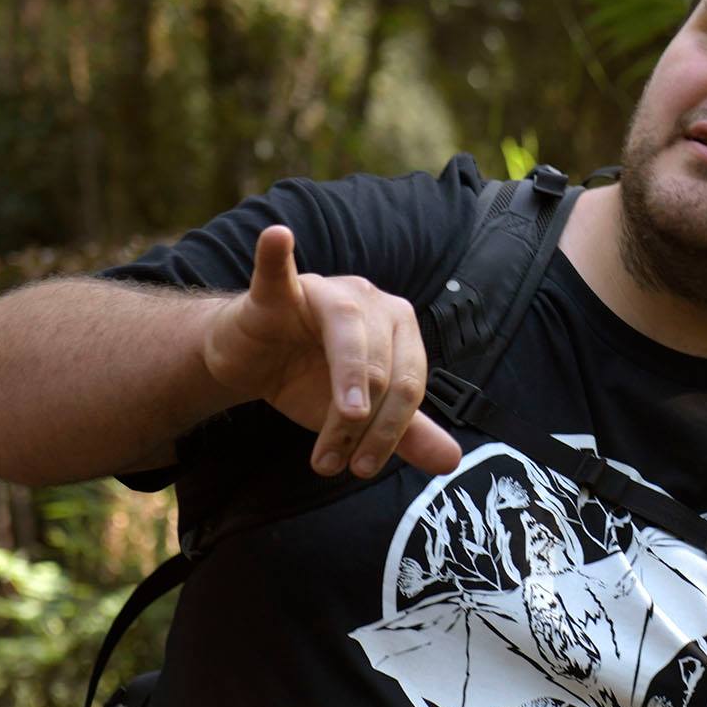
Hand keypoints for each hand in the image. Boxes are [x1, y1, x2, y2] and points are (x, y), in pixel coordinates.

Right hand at [202, 225, 461, 478]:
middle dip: (358, 427)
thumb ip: (406, 433)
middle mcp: (369, 301)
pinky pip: (279, 271)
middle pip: (382, 368)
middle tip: (332, 465)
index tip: (362, 468)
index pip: (409, 383)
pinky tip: (278, 238)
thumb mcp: (361, 413)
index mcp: (398, 326)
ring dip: (340, 391)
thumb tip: (453, 461)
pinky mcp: (278, 291)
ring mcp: (325, 290)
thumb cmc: (309, 378)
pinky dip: (276, 254)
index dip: (390, 432)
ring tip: (330, 435)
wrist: (253, 361)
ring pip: (347, 337)